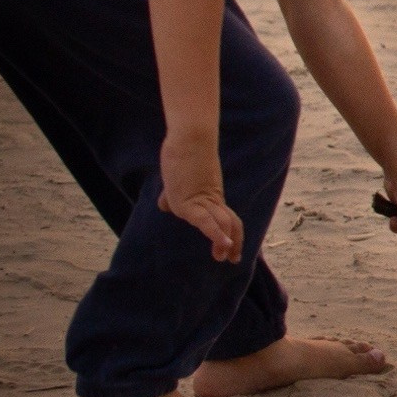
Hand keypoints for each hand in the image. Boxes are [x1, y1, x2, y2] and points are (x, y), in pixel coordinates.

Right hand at [157, 134, 242, 262]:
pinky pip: (206, 221)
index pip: (225, 218)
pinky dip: (216, 234)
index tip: (230, 251)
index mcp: (210, 196)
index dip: (228, 234)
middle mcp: (210, 200)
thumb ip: (171, 195)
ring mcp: (202, 199)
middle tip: (232, 259)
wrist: (187, 137)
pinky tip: (223, 244)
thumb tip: (164, 205)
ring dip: (225, 242)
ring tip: (225, 256)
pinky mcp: (191, 199)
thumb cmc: (181, 153)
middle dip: (231, 243)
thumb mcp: (175, 180)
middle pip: (229, 223)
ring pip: (223, 223)